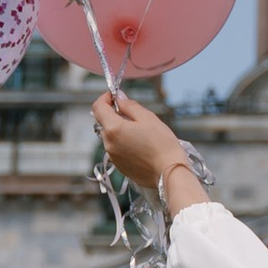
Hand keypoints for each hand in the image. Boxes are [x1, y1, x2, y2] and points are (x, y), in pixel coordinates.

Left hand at [92, 91, 204, 209]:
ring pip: (110, 136)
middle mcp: (108, 143)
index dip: (105, 98)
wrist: (169, 172)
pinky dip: (123, 142)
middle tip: (132, 113)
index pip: (98, 107)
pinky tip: (140, 144)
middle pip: (103, 122)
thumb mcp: (148, 118)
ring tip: (140, 131)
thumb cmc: (162, 144)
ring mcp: (113, 156)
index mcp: (113, 128)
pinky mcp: (119, 166)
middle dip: (113, 114)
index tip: (115, 95)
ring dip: (119, 129)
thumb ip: (129, 105)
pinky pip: (116, 148)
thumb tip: (119, 98)